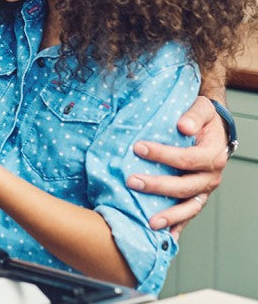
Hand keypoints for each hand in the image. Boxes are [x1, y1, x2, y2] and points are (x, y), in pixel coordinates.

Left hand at [128, 96, 226, 232]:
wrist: (215, 129)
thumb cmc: (204, 119)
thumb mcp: (202, 109)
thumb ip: (194, 115)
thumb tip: (183, 125)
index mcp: (213, 155)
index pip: (187, 159)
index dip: (163, 155)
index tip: (138, 148)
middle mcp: (211, 177)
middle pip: (185, 186)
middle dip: (158, 186)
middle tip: (132, 181)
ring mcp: (204, 190)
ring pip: (189, 207)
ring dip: (170, 216)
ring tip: (149, 222)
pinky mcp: (196, 197)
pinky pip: (188, 214)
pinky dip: (178, 226)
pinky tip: (164, 237)